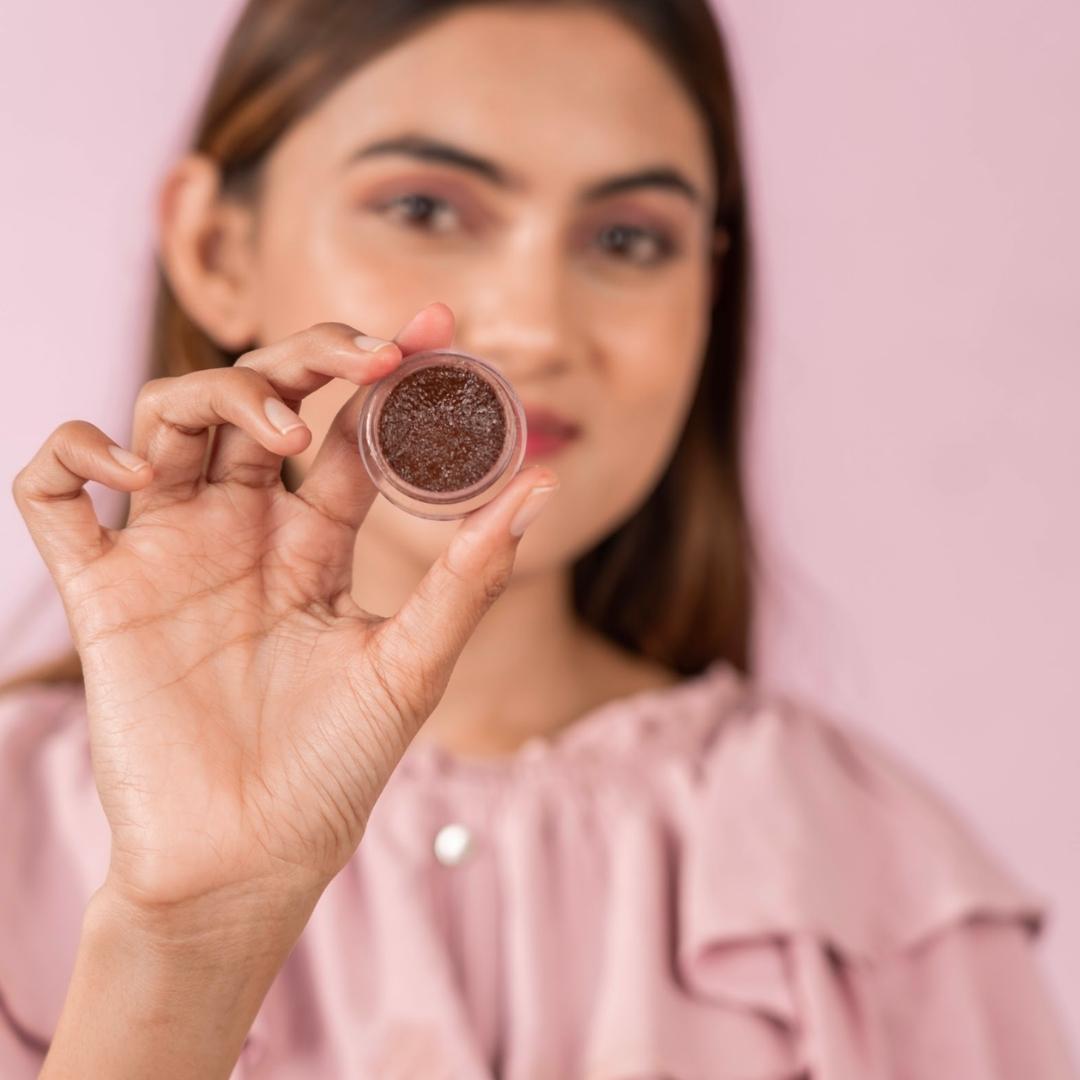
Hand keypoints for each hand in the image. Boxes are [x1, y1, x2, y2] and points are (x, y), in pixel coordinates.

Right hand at [11, 302, 558, 915]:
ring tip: (279, 429)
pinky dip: (76, 454)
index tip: (440, 329)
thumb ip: (467, 576)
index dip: (388, 379)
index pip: (345, 433)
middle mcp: (239, 533)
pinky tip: (135, 471)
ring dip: (217, 393)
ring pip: (164, 419)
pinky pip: (52, 494)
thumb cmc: (334, 772)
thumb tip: (544, 484)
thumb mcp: (411, 665)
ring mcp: (166, 554)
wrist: (249, 862)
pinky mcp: (99, 592)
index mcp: (311, 544)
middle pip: (257, 398)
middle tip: (372, 353)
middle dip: (310, 356)